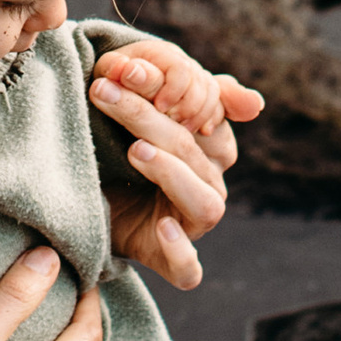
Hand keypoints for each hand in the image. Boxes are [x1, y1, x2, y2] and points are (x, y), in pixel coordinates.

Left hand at [90, 41, 263, 289]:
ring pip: (204, 203)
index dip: (181, 96)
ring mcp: (193, 226)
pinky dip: (179, 249)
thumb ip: (171, 91)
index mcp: (208, 152)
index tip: (133, 72)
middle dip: (148, 119)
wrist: (86, 213)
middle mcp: (208, 187)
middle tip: (105, 93)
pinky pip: (189, 268)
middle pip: (193, 152)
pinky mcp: (174, 262)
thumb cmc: (117, 161)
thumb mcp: (137, 121)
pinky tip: (163, 226)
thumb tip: (253, 100)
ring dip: (171, 173)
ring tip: (135, 151)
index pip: (210, 119)